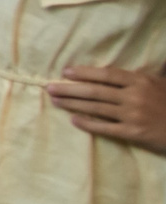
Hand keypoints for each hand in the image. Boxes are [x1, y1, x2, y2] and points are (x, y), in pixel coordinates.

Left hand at [46, 64, 165, 153]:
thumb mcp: (161, 83)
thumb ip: (141, 77)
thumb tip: (121, 70)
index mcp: (141, 81)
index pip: (106, 75)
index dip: (84, 73)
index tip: (66, 72)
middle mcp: (135, 96)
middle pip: (95, 91)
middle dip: (70, 89)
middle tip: (49, 87)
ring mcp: (134, 115)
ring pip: (96, 108)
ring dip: (73, 104)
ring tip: (56, 101)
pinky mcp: (134, 133)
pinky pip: (106, 128)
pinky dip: (88, 124)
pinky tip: (74, 120)